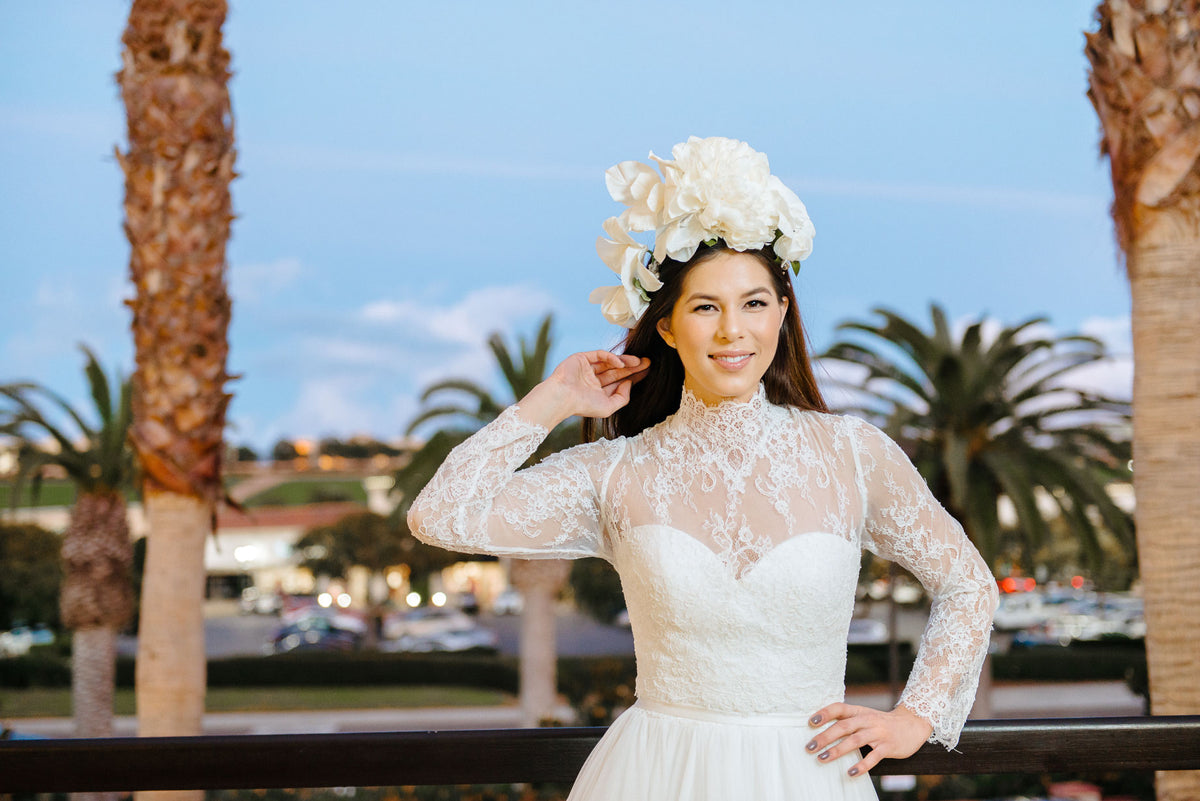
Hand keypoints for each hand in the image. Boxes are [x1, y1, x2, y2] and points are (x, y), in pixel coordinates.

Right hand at [520, 351, 649, 425]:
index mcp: (597, 391)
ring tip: (639, 362)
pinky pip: (600, 354)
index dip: (633, 376)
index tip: (647, 372)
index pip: (618, 381)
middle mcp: (593, 379)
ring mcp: (587, 368)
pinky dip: (611, 357)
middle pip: (617, 371)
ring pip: (610, 362)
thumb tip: (630, 383)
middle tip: (648, 363)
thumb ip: (622, 397)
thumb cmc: (583, 406)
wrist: (563, 397)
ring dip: (625, 361)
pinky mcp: (582, 358)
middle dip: (632, 367)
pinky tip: (621, 363)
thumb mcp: (608, 407)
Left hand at [805, 703, 931, 777]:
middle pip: (843, 726)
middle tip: (809, 747)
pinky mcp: (888, 747)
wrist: (912, 724)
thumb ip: (848, 721)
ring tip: (822, 758)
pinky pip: (873, 757)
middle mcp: (867, 720)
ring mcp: (878, 734)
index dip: (824, 714)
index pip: (839, 708)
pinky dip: (861, 765)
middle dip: (825, 737)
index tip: (810, 723)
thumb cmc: (881, 723)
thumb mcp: (865, 716)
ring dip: (837, 750)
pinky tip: (850, 773)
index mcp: (859, 711)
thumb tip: (821, 729)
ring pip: (855, 740)